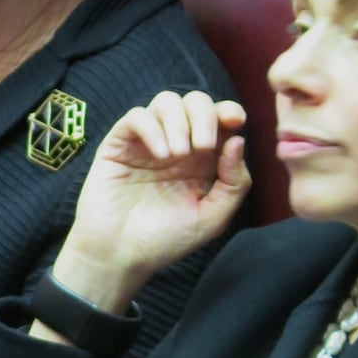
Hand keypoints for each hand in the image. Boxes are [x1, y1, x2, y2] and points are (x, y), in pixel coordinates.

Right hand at [51, 91, 248, 309]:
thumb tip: (238, 139)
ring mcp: (146, 142)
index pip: (219, 119)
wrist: (120, 256)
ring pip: (166, 101)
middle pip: (194, 101)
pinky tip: (160, 154)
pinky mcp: (119, 143)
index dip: (228, 111)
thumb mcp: (211, 218)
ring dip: (178, 121)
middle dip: (205, 116)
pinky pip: (137, 116)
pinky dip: (153, 128)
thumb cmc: (164, 241)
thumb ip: (234, 182)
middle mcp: (176, 144)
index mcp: (202, 160)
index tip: (234, 120)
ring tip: (177, 155)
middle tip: (202, 148)